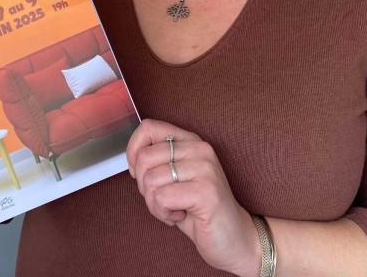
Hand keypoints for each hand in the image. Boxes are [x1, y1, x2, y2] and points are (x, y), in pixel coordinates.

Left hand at [126, 119, 259, 276]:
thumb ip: (157, 163)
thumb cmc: (199, 211)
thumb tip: (132, 160)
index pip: (149, 127)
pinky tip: (181, 216)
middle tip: (163, 200)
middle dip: (144, 187)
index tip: (138, 173)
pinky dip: (163, 214)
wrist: (235, 239)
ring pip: (150, 180)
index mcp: (191, 141)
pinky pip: (161, 198)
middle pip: (144, 158)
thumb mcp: (175, 180)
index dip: (133, 151)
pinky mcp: (206, 191)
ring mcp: (204, 168)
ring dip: (154, 205)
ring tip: (174, 210)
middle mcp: (199, 149)